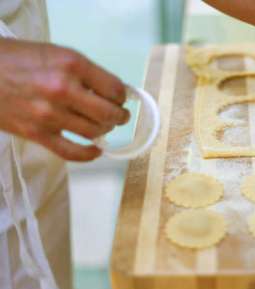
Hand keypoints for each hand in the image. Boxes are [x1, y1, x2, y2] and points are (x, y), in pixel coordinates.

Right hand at [0, 38, 129, 160]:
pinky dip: (89, 154)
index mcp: (72, 64)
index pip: (115, 89)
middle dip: (120, 116)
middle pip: (109, 114)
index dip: (123, 96)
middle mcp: (64, 90)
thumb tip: (111, 92)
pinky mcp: (37, 134)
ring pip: (94, 132)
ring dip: (105, 131)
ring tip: (105, 127)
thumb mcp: (56, 53)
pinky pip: (71, 152)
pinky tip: (96, 150)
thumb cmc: (18, 58)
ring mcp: (49, 115)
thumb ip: (84, 72)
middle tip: (120, 116)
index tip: (121, 98)